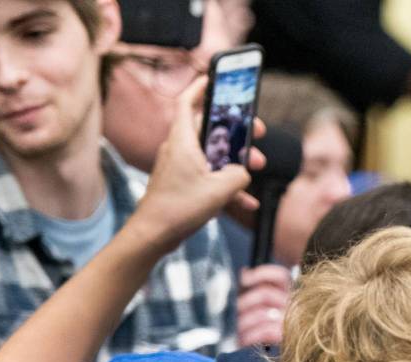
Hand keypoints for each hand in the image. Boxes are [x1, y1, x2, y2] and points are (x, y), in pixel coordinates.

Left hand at [128, 76, 265, 252]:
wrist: (154, 234)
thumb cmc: (179, 208)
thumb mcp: (220, 189)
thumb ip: (239, 175)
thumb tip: (243, 172)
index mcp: (183, 140)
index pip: (187, 102)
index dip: (201, 88)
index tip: (215, 79)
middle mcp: (180, 148)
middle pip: (210, 128)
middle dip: (236, 131)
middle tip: (256, 133)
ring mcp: (181, 166)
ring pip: (213, 154)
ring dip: (235, 160)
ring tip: (255, 169)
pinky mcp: (183, 183)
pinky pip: (210, 176)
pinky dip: (227, 185)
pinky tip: (246, 201)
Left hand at [235, 264, 292, 346]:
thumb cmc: (268, 336)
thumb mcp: (263, 310)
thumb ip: (256, 292)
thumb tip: (244, 272)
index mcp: (290, 296)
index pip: (280, 276)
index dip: (261, 274)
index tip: (243, 277)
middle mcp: (294, 306)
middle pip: (265, 294)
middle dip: (243, 303)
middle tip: (232, 313)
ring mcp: (292, 322)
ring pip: (261, 313)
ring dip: (243, 322)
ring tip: (235, 332)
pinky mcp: (287, 337)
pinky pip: (265, 330)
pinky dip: (250, 336)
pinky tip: (243, 342)